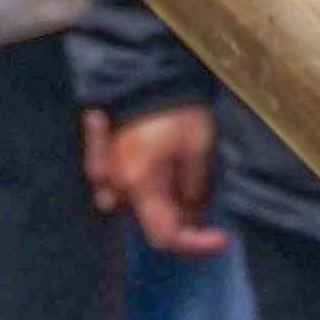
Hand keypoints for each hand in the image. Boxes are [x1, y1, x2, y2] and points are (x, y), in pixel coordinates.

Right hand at [85, 104, 223, 255]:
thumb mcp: (199, 153)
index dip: (195, 244)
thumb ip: (195, 192)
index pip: (165, 237)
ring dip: (156, 202)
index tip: (221, 238)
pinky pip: (114, 186)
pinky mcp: (98, 159)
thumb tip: (192, 216)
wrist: (145, 75)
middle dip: (176, 217)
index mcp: (139, 188)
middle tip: (199, 196)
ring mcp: (102, 174)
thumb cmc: (176, 114)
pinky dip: (136, 187)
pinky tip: (153, 168)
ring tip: (176, 179)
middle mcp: (115, 188)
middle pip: (147, 222)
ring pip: (130, 206)